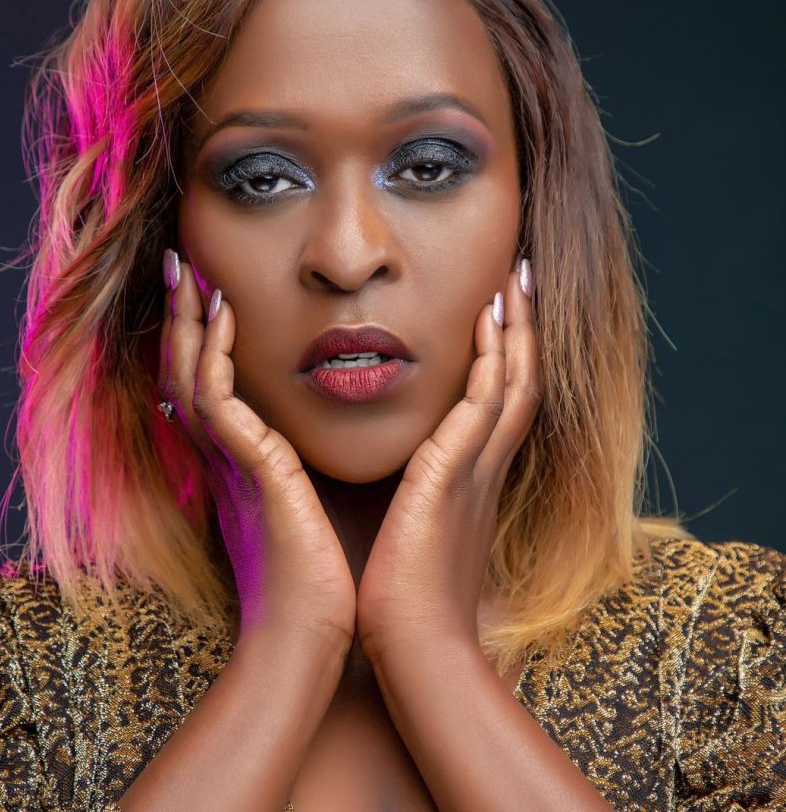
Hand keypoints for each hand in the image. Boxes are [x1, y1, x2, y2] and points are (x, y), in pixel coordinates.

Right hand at [158, 254, 356, 651]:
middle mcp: (226, 454)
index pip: (211, 380)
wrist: (314, 630)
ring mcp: (231, 461)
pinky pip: (218, 400)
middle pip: (186, 367)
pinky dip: (216, 353)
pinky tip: (227, 313)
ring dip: (189, 319)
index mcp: (244, 459)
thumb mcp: (313, 497)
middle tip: (179, 261)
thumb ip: (311, 460)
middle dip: (182, 314)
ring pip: (190, 373)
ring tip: (191, 269)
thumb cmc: (322, 570)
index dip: (203, 334)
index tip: (210, 286)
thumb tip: (334, 427)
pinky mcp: (250, 470)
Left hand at [355, 260, 541, 663]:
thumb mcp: (415, 530)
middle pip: (521, 378)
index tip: (501, 308)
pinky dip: (491, 358)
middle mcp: (487, 466)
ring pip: (514, 380)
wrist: (414, 644)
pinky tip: (486, 318)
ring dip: (517, 327)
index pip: (500, 399)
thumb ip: (414, 497)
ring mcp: (478, 468)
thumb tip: (397, 481)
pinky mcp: (456, 473)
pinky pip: (484, 401)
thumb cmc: (407, 596)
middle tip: (523, 275)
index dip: (507, 352)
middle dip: (524, 327)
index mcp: (475, 478)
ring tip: (515, 277)